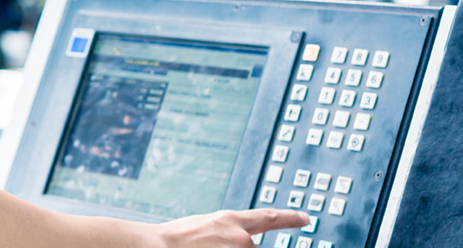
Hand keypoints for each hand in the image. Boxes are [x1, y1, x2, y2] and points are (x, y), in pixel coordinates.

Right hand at [153, 209, 309, 246]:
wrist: (156, 247)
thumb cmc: (173, 239)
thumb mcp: (203, 225)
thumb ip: (224, 231)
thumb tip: (239, 239)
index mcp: (230, 220)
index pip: (268, 218)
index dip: (290, 218)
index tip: (306, 218)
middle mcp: (240, 238)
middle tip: (211, 246)